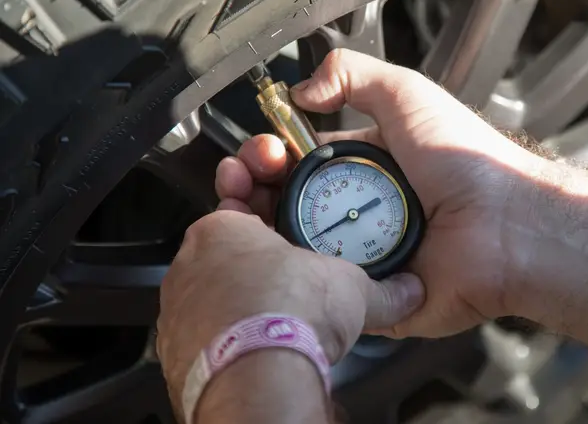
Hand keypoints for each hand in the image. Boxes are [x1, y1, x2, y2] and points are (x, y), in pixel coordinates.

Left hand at [156, 210, 423, 416]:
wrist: (257, 378)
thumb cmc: (289, 313)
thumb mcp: (354, 289)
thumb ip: (384, 289)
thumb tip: (409, 292)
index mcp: (221, 231)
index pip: (243, 212)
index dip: (271, 221)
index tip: (290, 232)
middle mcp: (190, 266)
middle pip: (227, 255)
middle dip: (258, 264)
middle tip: (291, 278)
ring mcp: (178, 312)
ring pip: (213, 296)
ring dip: (241, 302)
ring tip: (280, 317)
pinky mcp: (176, 353)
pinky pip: (205, 337)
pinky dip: (229, 339)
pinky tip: (259, 348)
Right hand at [216, 49, 538, 337]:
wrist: (505, 223)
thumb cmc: (467, 159)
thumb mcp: (407, 93)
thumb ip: (354, 75)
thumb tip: (304, 90)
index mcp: (369, 170)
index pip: (303, 166)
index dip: (272, 159)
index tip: (257, 155)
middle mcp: (364, 214)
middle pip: (291, 207)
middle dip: (255, 192)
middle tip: (239, 183)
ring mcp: (367, 259)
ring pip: (297, 253)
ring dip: (262, 234)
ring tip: (241, 213)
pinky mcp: (374, 301)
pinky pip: (323, 295)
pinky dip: (294, 279)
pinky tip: (270, 258)